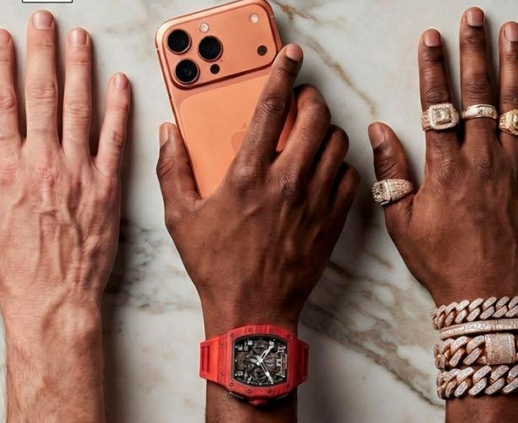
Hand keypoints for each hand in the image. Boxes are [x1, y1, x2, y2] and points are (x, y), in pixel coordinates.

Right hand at [0, 11, 131, 326]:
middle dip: (42, 51)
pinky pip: (115, 138)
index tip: (2, 38)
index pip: (1, 103)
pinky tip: (119, 81)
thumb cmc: (10, 267)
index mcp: (6, 168)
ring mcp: (78, 171)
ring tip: (79, 37)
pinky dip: (118, 107)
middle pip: (42, 93)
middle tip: (43, 21)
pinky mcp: (107, 186)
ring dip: (80, 67)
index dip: (1, 65)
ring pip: (79, 107)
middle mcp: (43, 162)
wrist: (52, 300)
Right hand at [157, 45, 358, 335]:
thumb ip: (172, 169)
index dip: (282, 73)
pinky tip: (324, 169)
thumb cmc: (216, 267)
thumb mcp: (180, 217)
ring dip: (326, 130)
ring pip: (337, 143)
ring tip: (312, 134)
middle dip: (311, 98)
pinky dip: (340, 165)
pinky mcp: (333, 221)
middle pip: (315, 117)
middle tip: (301, 101)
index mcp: (246, 175)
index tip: (290, 58)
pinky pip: (349, 176)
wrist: (252, 312)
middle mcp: (285, 182)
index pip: (270, 107)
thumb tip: (168, 135)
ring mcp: (314, 201)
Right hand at [369, 8, 517, 303]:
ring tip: (512, 32)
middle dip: (474, 50)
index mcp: (446, 168)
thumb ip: (390, 173)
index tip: (432, 39)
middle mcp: (482, 160)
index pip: (438, 104)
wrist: (489, 296)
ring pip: (516, 104)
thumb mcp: (402, 223)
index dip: (434, 67)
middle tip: (473, 19)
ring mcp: (515, 168)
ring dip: (514, 63)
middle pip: (479, 92)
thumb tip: (378, 132)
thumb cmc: (444, 263)